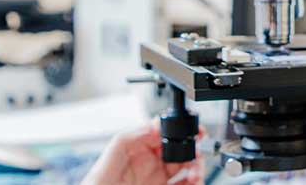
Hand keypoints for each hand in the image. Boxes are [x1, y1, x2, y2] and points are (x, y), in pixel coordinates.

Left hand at [81, 123, 203, 184]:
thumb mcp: (108, 159)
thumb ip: (129, 138)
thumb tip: (153, 126)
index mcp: (138, 149)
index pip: (164, 133)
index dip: (180, 130)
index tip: (192, 132)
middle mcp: (150, 163)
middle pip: (180, 150)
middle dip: (193, 150)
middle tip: (197, 155)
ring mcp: (157, 180)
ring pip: (186, 169)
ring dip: (196, 168)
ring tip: (195, 174)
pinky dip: (194, 183)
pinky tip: (194, 182)